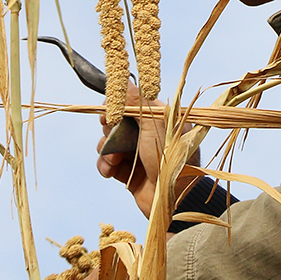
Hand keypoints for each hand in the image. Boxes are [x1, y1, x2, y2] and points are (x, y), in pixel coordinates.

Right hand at [97, 83, 199, 218]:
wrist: (174, 199)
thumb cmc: (170, 157)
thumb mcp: (154, 124)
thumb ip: (137, 102)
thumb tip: (125, 80)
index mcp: (160, 120)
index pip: (132, 105)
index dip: (116, 107)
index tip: (107, 111)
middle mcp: (149, 135)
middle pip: (117, 124)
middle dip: (109, 130)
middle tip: (108, 131)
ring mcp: (139, 155)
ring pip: (110, 144)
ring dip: (107, 150)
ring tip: (114, 159)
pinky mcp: (130, 173)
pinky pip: (109, 163)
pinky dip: (106, 165)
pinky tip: (110, 170)